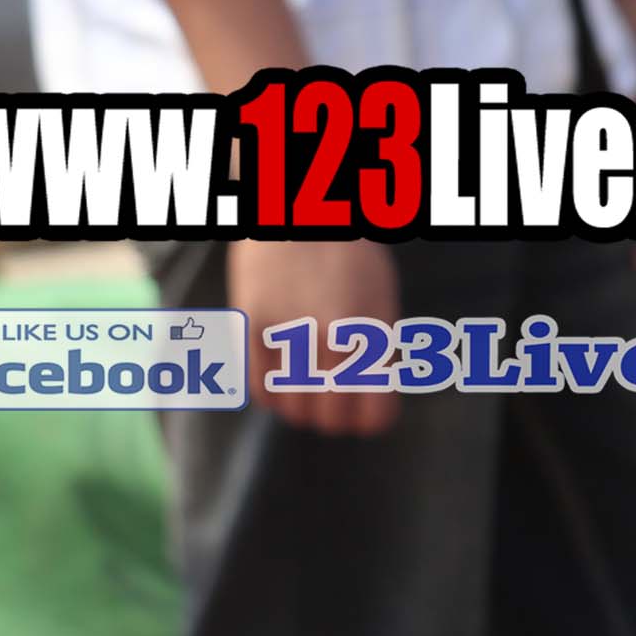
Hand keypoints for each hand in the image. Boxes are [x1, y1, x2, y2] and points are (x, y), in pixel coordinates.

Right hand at [228, 235, 401, 436]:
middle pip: (331, 419)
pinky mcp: (252, 326)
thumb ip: (380, 351)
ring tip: (307, 392)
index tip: (365, 414)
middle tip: (333, 408)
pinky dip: (273, 397)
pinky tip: (281, 382)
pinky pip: (260, 390)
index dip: (370, 420)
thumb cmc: (349, 258)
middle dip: (335, 420)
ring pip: (293, 410)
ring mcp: (291, 332)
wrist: (300, 214)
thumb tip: (373, 400)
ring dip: (301, 410)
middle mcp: (335, 338)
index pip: (375, 413)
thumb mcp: (382, 301)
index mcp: (375, 332)